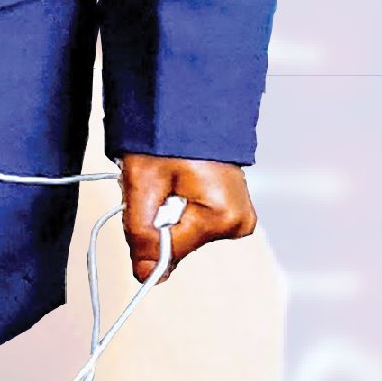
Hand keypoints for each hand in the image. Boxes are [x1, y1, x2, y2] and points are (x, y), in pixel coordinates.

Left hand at [121, 149, 254, 282]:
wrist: (186, 104)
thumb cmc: (165, 136)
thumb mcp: (142, 182)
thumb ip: (142, 233)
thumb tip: (146, 276)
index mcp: (224, 217)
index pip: (170, 250)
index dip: (144, 232)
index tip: (142, 201)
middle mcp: (239, 222)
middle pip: (177, 243)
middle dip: (157, 218)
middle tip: (157, 182)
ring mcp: (238, 217)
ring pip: (181, 233)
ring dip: (164, 210)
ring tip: (169, 177)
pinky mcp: (231, 211)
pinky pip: (191, 221)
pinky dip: (175, 205)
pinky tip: (178, 180)